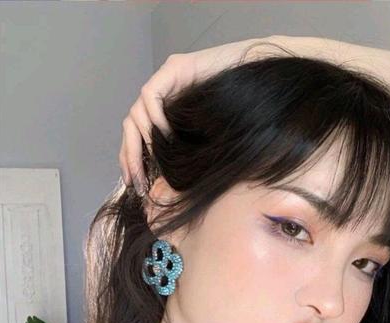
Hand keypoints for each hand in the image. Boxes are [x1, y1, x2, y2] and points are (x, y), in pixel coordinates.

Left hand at [119, 36, 277, 195]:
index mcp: (163, 112)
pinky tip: (168, 136)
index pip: (135, 137)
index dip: (131, 161)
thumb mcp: (203, 143)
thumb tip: (164, 186)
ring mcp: (165, 80)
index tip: (136, 185)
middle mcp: (160, 95)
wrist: (260, 82)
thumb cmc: (239, 114)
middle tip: (138, 182)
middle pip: (130, 127)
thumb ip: (183, 156)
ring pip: (135, 114)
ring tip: (158, 162)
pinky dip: (156, 119)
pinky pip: (151, 96)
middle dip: (130, 157)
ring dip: (143, 142)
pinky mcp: (174, 68)